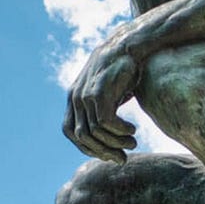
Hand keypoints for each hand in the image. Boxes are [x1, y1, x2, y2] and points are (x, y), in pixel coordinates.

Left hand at [63, 38, 138, 162]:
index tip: (107, 153)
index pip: (71, 132)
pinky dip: (119, 130)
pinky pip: (106, 122)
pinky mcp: (99, 92)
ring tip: (132, 143)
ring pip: (95, 132)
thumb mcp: (108, 94)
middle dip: (103, 151)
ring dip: (116, 142)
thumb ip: (103, 112)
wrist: (128, 46)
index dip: (88, 146)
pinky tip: (132, 130)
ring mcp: (85, 95)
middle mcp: (75, 98)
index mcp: (74, 99)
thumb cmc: (122, 71)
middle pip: (82, 137)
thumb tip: (111, 139)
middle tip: (122, 158)